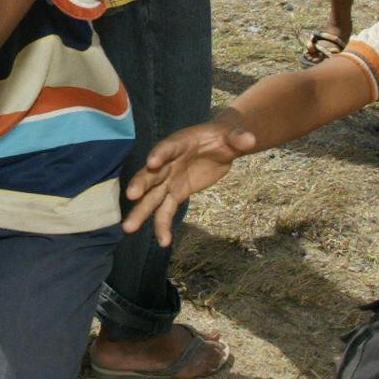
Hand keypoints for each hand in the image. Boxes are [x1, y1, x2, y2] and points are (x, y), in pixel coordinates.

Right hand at [123, 117, 257, 246]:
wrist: (222, 146)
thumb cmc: (225, 137)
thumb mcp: (234, 135)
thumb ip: (239, 137)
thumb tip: (251, 139)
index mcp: (180, 143)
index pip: (168, 148)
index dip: (160, 154)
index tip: (152, 163)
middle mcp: (168, 162)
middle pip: (152, 174)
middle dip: (141, 183)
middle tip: (132, 195)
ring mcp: (170, 180)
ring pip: (152, 197)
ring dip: (140, 212)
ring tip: (128, 228)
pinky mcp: (176, 194)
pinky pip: (166, 211)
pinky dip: (163, 226)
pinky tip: (163, 242)